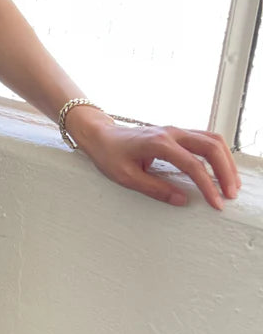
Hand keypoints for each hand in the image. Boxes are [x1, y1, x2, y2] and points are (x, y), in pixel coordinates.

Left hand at [65, 106, 241, 209]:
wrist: (102, 135)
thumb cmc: (110, 155)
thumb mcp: (127, 177)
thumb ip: (155, 189)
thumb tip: (181, 200)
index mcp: (159, 143)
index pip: (192, 165)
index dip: (207, 185)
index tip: (215, 203)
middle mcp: (172, 133)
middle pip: (211, 147)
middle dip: (225, 171)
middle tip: (230, 194)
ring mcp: (176, 131)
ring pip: (212, 140)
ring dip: (226, 161)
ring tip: (231, 184)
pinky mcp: (178, 133)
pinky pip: (205, 139)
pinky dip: (218, 154)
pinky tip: (221, 169)